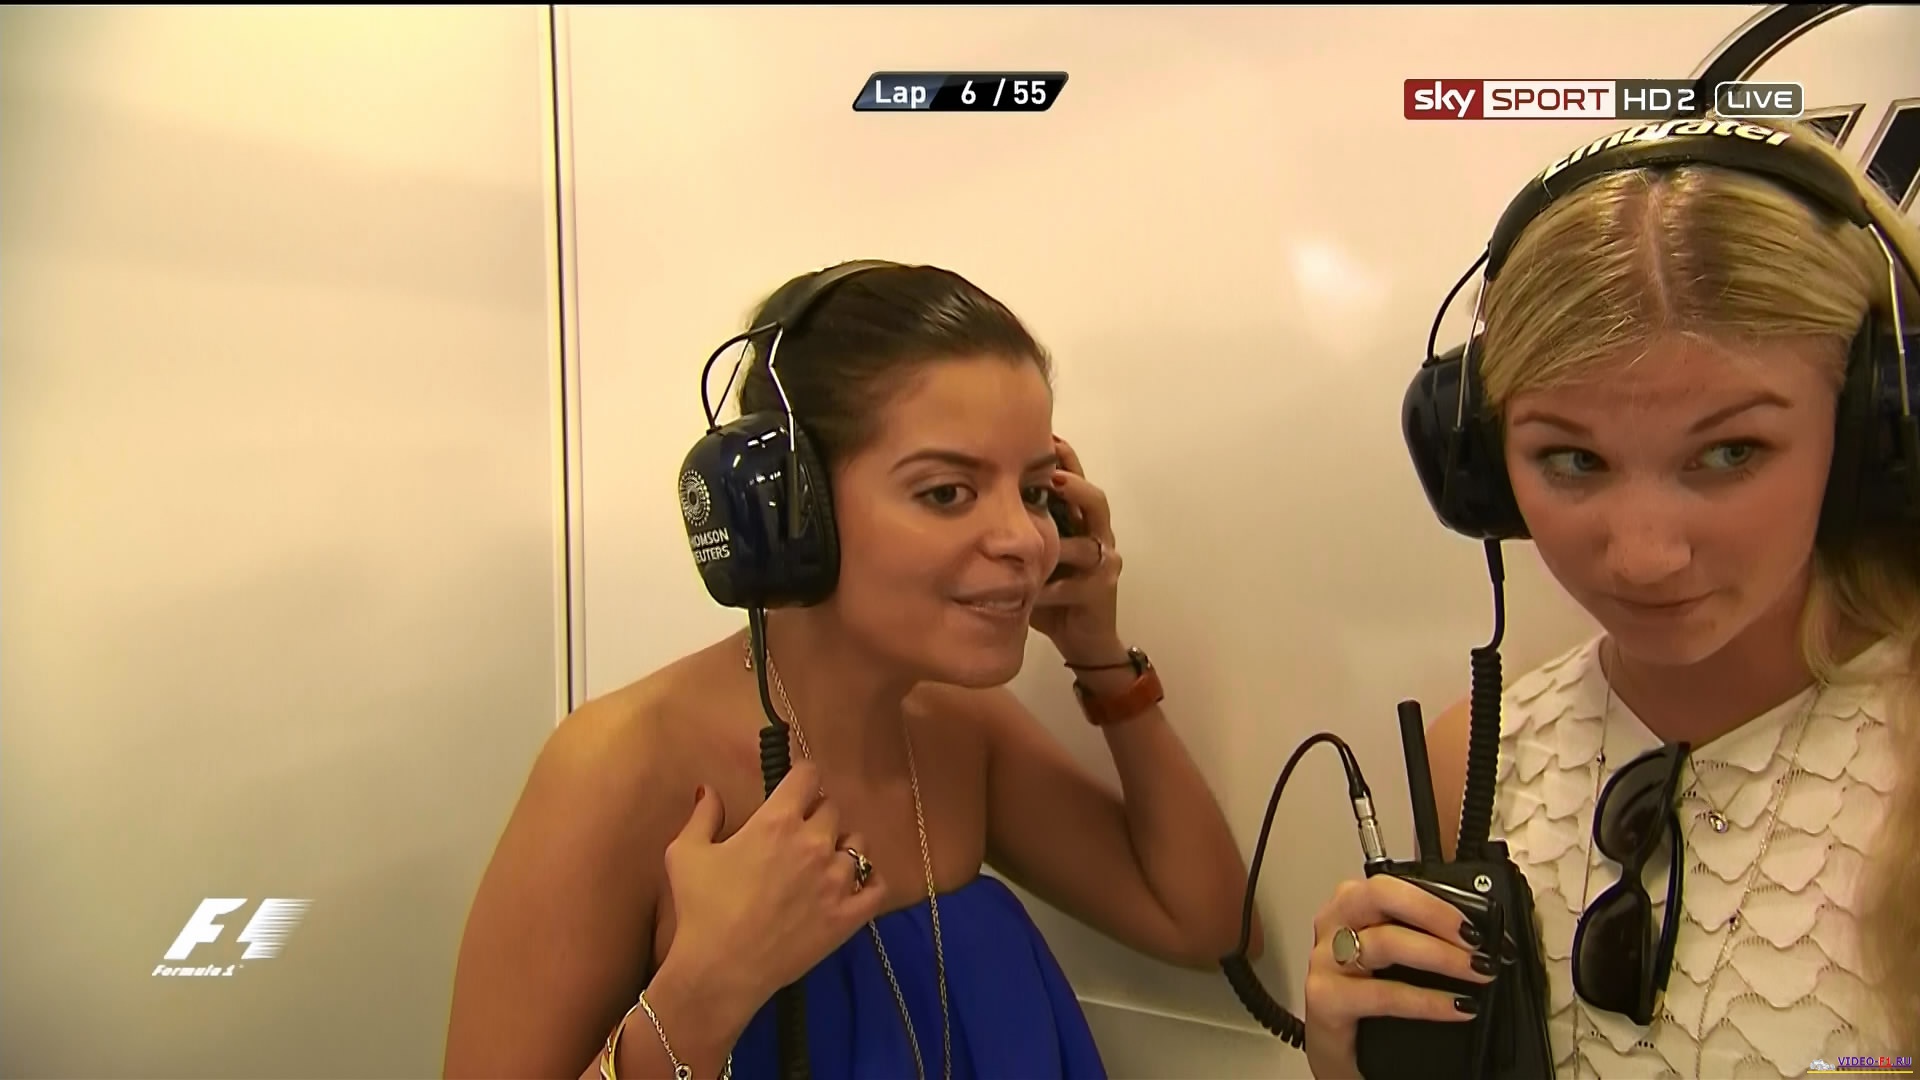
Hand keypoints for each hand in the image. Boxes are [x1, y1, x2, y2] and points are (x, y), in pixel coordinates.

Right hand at [660, 763, 892, 1013]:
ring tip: (822, 863)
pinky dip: (870, 881)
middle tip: (799, 835)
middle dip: (816, 815)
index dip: (801, 778)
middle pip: (832, 809)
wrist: (721, 969)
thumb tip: (711, 790)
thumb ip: (704, 816)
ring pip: (858, 844)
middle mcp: (815, 843)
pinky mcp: (850, 915)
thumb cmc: (702, 909)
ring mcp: (838, 880)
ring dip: (841, 847)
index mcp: (778, 821)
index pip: (808, 776)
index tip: (794, 790)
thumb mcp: (685, 854)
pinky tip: (854, 886)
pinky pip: (878, 886)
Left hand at [1031, 436, 1125, 663]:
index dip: (1060, 457)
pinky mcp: (1101, 591)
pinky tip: (1030, 588)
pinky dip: (1052, 585)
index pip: (1073, 479)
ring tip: (1044, 526)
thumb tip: (971, 500)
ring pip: (1091, 539)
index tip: (1039, 435)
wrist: (1081, 637)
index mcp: (1079, 520)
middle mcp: (1097, 535)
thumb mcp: (1032, 554)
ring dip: (1063, 534)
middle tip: (1046, 472)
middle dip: (1071, 482)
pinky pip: (1075, 584)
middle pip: (1093, 499)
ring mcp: (1103, 562)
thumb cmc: (1052, 591)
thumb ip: (1016, 528)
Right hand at [1303, 875, 1492, 1078]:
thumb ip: (1423, 936)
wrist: (1345, 1050)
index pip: (1393, 884)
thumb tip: (1477, 936)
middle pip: (1379, 895)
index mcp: (1351, 905)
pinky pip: (1384, 995)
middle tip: (1473, 939)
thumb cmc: (1369, 996)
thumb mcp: (1394, 959)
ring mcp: (1326, 961)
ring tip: (1477, 972)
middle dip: (1433, 913)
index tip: (1475, 922)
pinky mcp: (1326, 999)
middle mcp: (1334, 924)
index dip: (1437, 900)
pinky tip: (1457, 1007)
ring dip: (1439, 955)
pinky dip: (1427, 1001)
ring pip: (1384, 942)